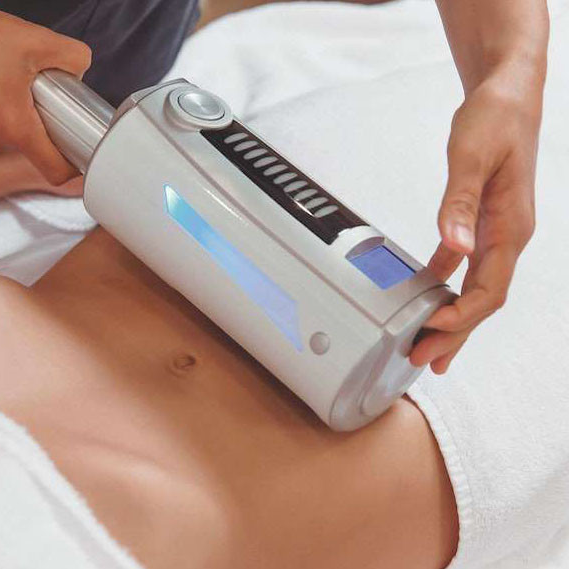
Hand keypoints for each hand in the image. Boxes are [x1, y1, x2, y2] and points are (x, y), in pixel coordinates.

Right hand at [0, 0, 91, 184]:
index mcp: (15, 128)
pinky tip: (4, 82)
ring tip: (21, 83)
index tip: (82, 147)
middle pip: (37, 149)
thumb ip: (76, 58)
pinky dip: (8, 111)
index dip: (75, 165)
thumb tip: (82, 71)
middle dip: (50, 125)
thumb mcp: (40, 41)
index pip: (55, 171)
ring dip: (28, 116)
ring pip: (18, 137)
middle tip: (48, 93)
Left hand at [410, 72, 542, 372]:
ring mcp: (496, 230)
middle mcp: (508, 235)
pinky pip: (465, 264)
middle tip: (423, 360)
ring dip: (452, 317)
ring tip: (426, 343)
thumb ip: (460, 201)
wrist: (509, 92)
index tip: (431, 332)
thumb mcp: (471, 154)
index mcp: (511, 226)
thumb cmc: (496, 117)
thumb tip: (456, 245)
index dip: (462, 317)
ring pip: (476, 287)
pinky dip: (448, 285)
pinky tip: (429, 295)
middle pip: (484, 299)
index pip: (490, 288)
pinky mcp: (482, 221)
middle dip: (456, 333)